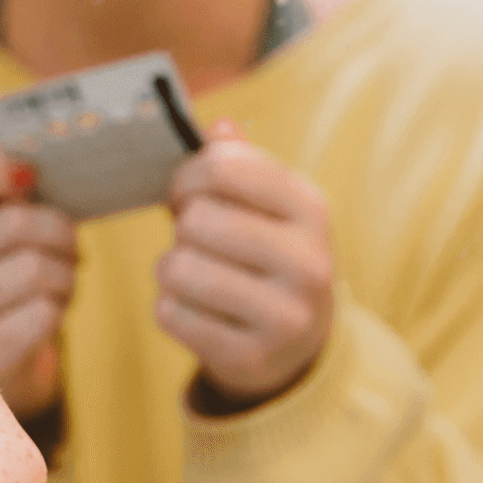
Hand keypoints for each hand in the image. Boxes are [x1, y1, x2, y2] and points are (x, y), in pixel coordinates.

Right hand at [0, 145, 77, 418]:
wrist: (0, 352)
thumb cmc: (6, 270)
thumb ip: (8, 188)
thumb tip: (30, 167)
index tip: (28, 175)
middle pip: (12, 223)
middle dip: (59, 228)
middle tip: (68, 241)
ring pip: (34, 269)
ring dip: (65, 272)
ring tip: (60, 278)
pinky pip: (40, 315)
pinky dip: (58, 308)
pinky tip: (48, 310)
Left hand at [156, 119, 335, 414]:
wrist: (294, 345)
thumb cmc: (263, 254)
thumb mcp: (266, 205)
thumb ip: (238, 162)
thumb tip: (218, 125)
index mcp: (312, 209)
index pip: (226, 167)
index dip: (189, 176)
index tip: (188, 192)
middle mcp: (310, 262)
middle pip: (198, 220)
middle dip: (182, 227)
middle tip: (194, 239)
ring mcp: (285, 316)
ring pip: (178, 268)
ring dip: (171, 269)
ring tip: (194, 274)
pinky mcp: (251, 357)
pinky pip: (170, 313)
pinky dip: (170, 308)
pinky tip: (197, 310)